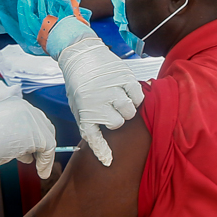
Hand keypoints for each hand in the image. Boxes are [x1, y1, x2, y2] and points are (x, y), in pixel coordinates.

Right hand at [0, 96, 56, 177]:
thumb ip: (16, 134)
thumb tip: (28, 149)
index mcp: (16, 104)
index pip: (35, 120)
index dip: (37, 136)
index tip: (34, 151)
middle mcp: (27, 108)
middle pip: (45, 127)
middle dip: (42, 144)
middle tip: (37, 159)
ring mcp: (32, 120)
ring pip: (48, 138)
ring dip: (44, 155)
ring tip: (37, 166)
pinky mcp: (36, 134)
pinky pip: (49, 149)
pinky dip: (46, 162)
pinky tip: (41, 171)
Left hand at [56, 36, 144, 166]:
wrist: (81, 54)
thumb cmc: (80, 82)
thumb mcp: (78, 104)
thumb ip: (90, 121)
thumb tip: (100, 142)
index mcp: (84, 111)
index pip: (94, 137)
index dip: (102, 151)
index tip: (108, 162)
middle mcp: (97, 102)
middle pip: (118, 123)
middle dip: (117, 118)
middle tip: (111, 108)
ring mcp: (111, 89)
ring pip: (129, 112)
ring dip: (127, 108)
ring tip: (120, 99)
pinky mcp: (124, 77)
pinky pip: (137, 96)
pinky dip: (135, 97)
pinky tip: (127, 92)